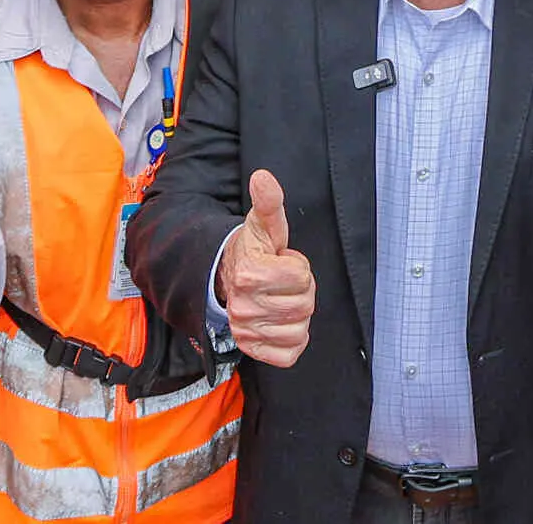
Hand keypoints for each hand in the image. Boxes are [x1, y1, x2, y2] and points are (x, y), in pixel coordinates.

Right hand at [217, 169, 314, 366]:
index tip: (283, 262)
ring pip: (299, 331)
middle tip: (284, 283)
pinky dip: (292, 340)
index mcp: (249, 273)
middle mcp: (243, 306)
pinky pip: (289, 354)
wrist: (228, 279)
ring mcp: (246, 331)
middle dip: (301, 291)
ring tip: (281, 300)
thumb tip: (263, 177)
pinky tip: (281, 323)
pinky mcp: (253, 350)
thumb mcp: (265, 225)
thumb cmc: (254, 251)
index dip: (298, 267)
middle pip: (304, 305)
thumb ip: (269, 202)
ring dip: (297, 315)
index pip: (301, 276)